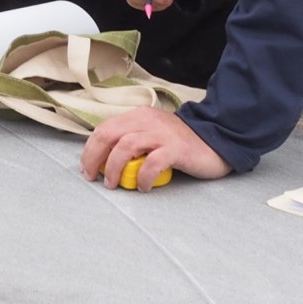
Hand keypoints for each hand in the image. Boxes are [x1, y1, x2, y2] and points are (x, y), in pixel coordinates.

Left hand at [81, 107, 230, 190]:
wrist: (216, 141)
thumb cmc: (180, 143)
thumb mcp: (152, 134)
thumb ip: (131, 139)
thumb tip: (104, 158)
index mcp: (139, 116)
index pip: (104, 128)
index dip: (90, 149)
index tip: (86, 168)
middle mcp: (148, 121)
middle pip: (109, 135)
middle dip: (95, 158)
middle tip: (93, 177)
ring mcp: (162, 134)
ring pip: (126, 146)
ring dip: (114, 168)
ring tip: (114, 184)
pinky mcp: (176, 149)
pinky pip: (152, 163)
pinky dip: (142, 177)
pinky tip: (142, 187)